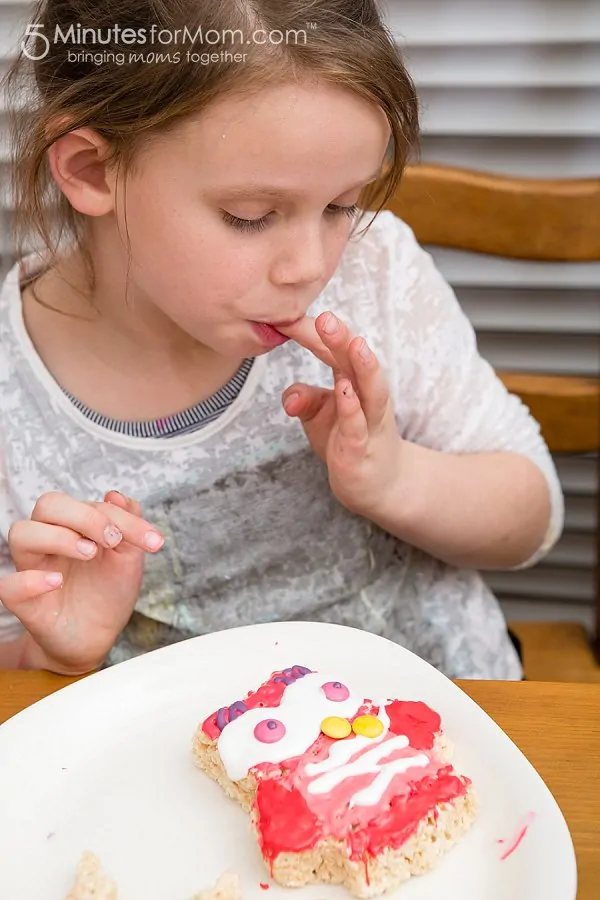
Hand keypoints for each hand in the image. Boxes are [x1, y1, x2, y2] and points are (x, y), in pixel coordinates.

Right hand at [0, 490, 163, 673]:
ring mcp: (34, 567)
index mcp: (75, 525)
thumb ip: (127, 524)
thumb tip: (116, 495)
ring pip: (22, 533)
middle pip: (49, 505)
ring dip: (58, 537)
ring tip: (90, 553)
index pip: (88, 504)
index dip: (122, 517)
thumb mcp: (128, 557)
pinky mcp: (24, 601)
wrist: (98, 636)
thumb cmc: (109, 591)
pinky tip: (57, 581)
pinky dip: (31, 580)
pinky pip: (9, 584)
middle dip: (85, 516)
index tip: (153, 541)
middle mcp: (50, 539)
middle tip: (112, 540)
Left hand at [278, 311, 402, 517]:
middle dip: (342, 339)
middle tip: (326, 318)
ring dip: (363, 367)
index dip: (311, 335)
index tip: (286, 317)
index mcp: (351, 381)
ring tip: (354, 344)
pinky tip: (344, 393)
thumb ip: (302, 397)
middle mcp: (365, 397)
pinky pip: (359, 428)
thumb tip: (289, 397)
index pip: (331, 352)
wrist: (377, 484)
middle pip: (355, 363)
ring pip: (371, 391)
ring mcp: (369, 423)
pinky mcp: (363, 450)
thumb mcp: (318, 415)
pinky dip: (352, 410)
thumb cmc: (347, 439)